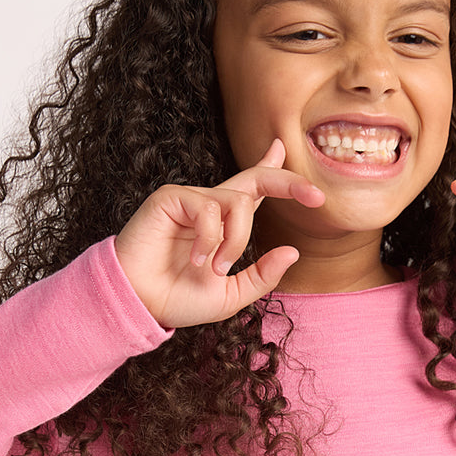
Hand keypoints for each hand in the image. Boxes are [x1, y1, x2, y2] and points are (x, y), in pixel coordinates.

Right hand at [114, 139, 324, 326]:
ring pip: (239, 203)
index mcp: (225, 224)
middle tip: (315, 196)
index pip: (254, 189)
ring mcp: (191, 199)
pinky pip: (210, 209)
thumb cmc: (178, 299)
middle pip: (257, 179)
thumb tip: (293, 251)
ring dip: (236, 241)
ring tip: (214, 268)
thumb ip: (263, 275)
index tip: (285, 150)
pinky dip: (210, 239)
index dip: (273, 168)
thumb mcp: (231, 295)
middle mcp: (211, 206)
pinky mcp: (171, 197)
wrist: (140, 304)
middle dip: (289, 182)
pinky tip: (195, 259)